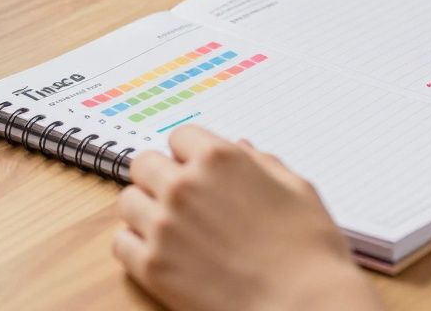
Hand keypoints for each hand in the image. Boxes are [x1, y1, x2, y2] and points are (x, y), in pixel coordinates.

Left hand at [114, 126, 381, 310]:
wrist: (305, 306)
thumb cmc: (310, 251)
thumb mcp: (297, 190)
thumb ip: (263, 163)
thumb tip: (242, 148)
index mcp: (219, 158)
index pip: (180, 137)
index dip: (190, 154)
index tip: (197, 170)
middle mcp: (184, 186)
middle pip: (144, 164)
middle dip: (161, 177)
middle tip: (181, 199)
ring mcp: (163, 226)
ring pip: (128, 201)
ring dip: (145, 210)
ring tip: (171, 228)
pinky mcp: (152, 267)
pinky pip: (121, 244)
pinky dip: (136, 246)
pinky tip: (162, 253)